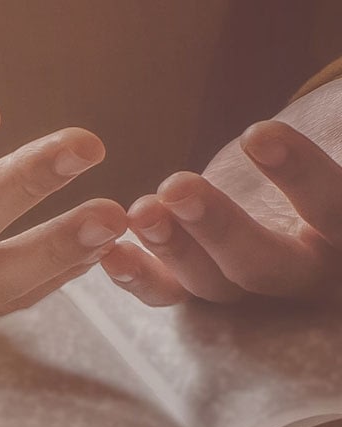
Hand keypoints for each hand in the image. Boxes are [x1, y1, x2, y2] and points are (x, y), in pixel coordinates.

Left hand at [99, 78, 341, 305]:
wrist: (319, 180)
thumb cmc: (339, 154)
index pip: (335, 212)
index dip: (300, 177)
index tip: (257, 131)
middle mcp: (311, 274)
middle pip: (266, 267)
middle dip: (218, 229)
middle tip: (177, 185)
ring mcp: (257, 286)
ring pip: (214, 287)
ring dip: (172, 249)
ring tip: (141, 208)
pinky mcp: (210, 282)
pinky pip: (174, 295)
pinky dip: (139, 279)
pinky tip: (108, 251)